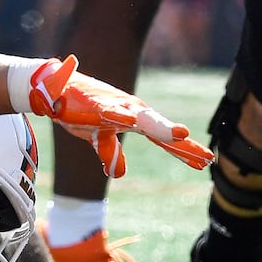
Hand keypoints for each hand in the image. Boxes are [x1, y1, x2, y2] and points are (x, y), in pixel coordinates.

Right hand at [19, 55, 215, 177]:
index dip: (184, 151)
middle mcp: (132, 112)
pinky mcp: (97, 105)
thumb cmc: (78, 110)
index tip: (206, 162)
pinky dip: (124, 117)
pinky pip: (112, 112)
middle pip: (162, 132)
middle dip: (183, 145)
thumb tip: (118, 173)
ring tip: (181, 135)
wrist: (55, 88)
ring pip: (144, 120)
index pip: (164, 140)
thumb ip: (110, 152)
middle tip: (206, 158)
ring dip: (162, 128)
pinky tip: (130, 122)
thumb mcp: (96, 137)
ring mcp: (117, 108)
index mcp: (134, 121)